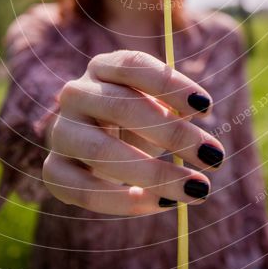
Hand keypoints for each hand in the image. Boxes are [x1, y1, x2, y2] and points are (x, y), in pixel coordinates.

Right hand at [42, 50, 224, 214]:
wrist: (94, 152)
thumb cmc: (137, 122)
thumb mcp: (157, 106)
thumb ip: (176, 107)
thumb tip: (201, 119)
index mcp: (103, 67)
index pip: (132, 64)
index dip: (170, 84)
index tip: (206, 106)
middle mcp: (76, 93)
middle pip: (122, 107)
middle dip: (173, 134)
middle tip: (214, 156)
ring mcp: (61, 131)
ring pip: (101, 150)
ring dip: (153, 173)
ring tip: (197, 189)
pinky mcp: (53, 170)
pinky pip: (83, 189)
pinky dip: (122, 201)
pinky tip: (160, 204)